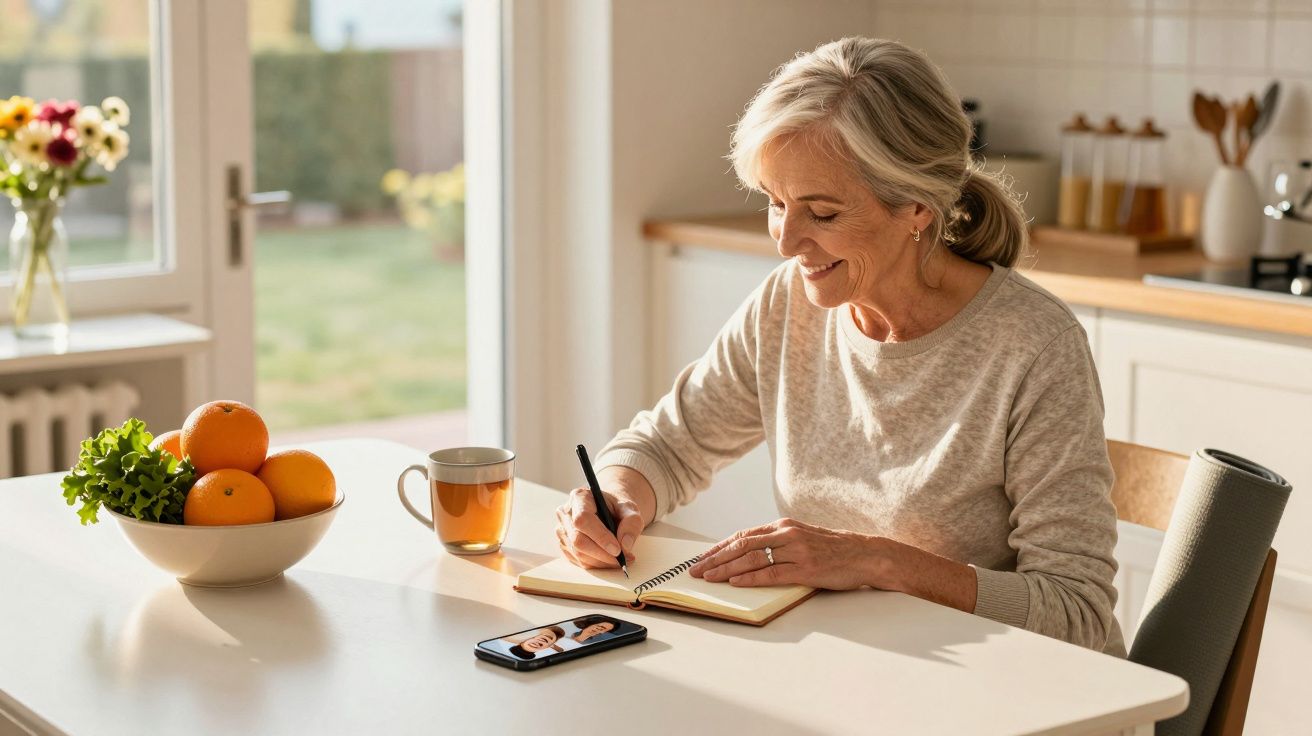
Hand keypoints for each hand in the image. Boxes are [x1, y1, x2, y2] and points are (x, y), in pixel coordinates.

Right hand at [554, 487, 644, 568]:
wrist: (608, 511)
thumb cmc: (617, 508)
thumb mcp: (630, 508)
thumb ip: (632, 522)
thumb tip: (625, 544)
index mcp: (580, 497)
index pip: (583, 519)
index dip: (600, 537)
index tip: (617, 550)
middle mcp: (566, 513)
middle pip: (578, 540)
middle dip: (603, 554)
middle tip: (623, 559)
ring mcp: (562, 530)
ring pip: (578, 553)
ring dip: (602, 562)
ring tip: (621, 559)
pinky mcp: (564, 544)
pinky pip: (578, 560)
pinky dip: (596, 564)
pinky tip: (609, 559)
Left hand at [688, 517, 885, 589]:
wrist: (864, 554)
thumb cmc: (832, 549)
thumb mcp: (802, 537)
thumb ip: (778, 542)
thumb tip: (749, 554)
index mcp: (783, 526)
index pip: (743, 535)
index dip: (720, 547)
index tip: (702, 557)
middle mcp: (786, 534)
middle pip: (741, 546)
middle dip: (715, 558)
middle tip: (696, 570)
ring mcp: (796, 551)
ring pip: (752, 559)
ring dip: (726, 569)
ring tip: (708, 577)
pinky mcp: (806, 568)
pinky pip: (772, 573)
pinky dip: (750, 578)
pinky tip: (735, 582)